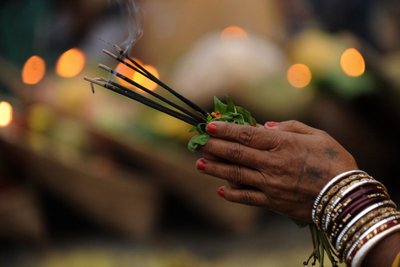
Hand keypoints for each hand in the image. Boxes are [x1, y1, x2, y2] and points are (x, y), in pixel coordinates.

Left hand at [196, 120, 357, 221]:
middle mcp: (272, 164)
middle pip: (236, 153)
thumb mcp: (316, 135)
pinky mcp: (273, 203)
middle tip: (198, 142)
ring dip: (216, 169)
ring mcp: (270, 185)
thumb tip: (264, 127)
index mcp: (282, 144)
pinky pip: (247, 198)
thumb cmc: (334, 161)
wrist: (346, 196)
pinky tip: (220, 190)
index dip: (226, 130)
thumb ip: (289, 127)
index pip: (246, 135)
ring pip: (236, 175)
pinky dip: (232, 194)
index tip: (209, 126)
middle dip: (214, 147)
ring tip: (199, 164)